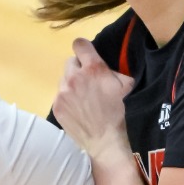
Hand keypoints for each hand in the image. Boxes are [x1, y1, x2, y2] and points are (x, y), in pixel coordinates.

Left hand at [51, 38, 133, 161]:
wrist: (105, 140)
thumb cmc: (120, 112)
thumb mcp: (126, 85)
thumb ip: (113, 70)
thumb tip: (105, 66)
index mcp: (93, 69)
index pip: (79, 44)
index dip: (84, 48)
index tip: (87, 55)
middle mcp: (74, 77)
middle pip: (70, 61)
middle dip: (79, 68)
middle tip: (88, 81)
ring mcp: (63, 92)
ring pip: (64, 79)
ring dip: (72, 84)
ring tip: (83, 98)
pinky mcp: (57, 106)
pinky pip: (60, 95)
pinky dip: (67, 99)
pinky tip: (77, 109)